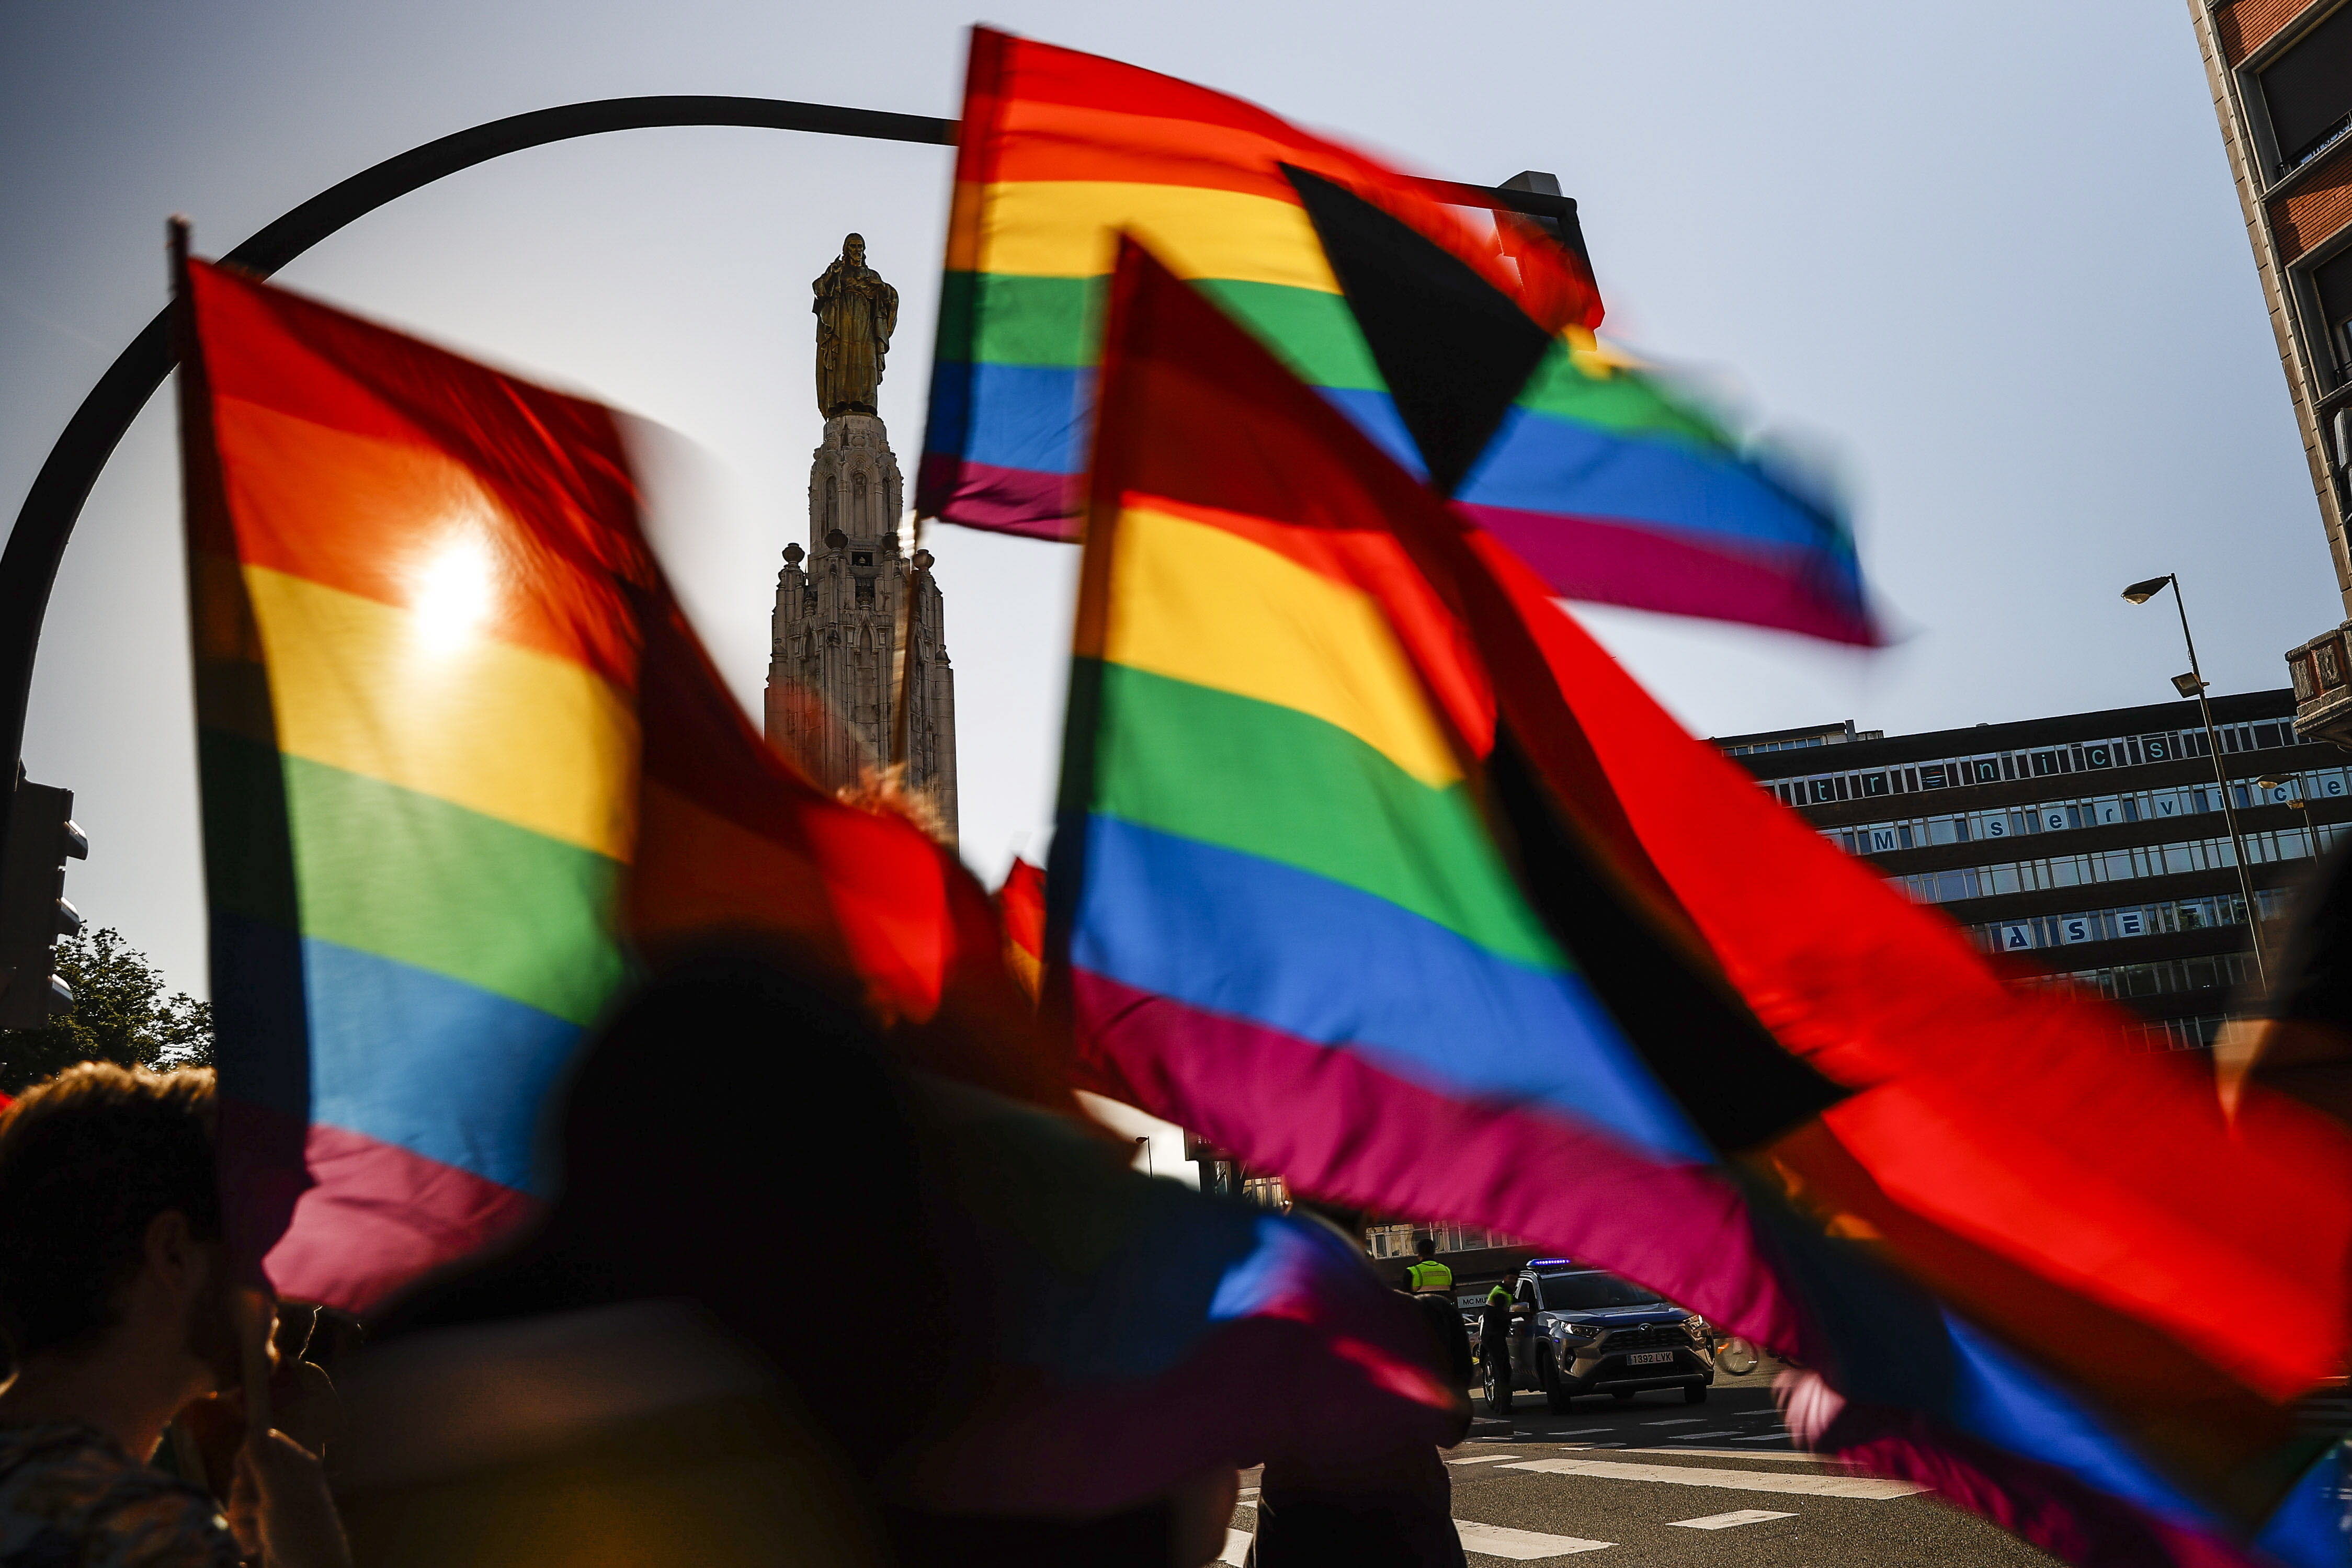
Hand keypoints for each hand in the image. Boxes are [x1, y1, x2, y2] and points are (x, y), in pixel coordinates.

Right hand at [229, 1429, 350, 1567]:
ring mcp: (279, 1503)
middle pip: (249, 1470)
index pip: (265, 1440)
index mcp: (298, 1464)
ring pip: (244, 1497)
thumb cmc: (300, 1533)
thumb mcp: (278, 1495)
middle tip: (251, 1509)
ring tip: (253, 1535)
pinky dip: (245, 1532)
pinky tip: (253, 1546)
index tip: (242, 1471)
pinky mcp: (271, 1524)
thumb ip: (264, 1462)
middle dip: (241, 1492)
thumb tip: (256, 1425)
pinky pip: (247, 1519)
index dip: (248, 1455)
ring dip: (241, 1518)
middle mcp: (289, 1480)